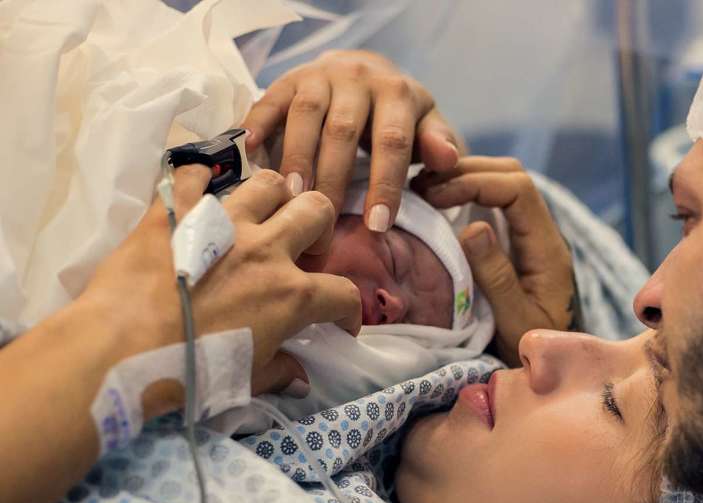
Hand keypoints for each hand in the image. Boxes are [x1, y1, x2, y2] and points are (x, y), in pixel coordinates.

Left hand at [83, 166, 360, 411]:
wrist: (122, 348)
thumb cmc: (191, 372)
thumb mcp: (245, 380)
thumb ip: (280, 372)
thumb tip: (299, 378)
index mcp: (291, 295)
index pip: (343, 294)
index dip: (348, 311)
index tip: (337, 324)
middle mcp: (266, 248)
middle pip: (316, 210)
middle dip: (319, 229)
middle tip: (301, 251)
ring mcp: (220, 223)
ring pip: (266, 182)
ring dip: (273, 197)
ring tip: (260, 218)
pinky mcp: (175, 212)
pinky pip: (192, 174)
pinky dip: (198, 179)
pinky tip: (198, 193)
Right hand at [242, 50, 460, 252]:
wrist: (363, 71)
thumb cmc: (398, 115)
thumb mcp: (427, 126)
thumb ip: (438, 143)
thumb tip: (448, 158)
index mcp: (396, 94)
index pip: (392, 142)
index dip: (385, 184)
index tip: (377, 226)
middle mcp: (357, 79)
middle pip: (342, 132)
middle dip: (333, 179)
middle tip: (323, 222)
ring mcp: (319, 76)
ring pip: (305, 116)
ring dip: (295, 157)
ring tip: (290, 197)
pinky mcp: (287, 78)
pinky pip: (269, 100)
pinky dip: (257, 125)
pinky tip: (249, 154)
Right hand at [413, 157, 575, 365]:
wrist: (555, 366)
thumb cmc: (535, 349)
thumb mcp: (515, 321)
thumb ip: (497, 277)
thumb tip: (473, 226)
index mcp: (547, 248)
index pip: (518, 189)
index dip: (474, 181)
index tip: (434, 197)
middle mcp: (543, 234)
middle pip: (511, 176)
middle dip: (466, 171)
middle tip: (421, 187)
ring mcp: (531, 236)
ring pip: (503, 184)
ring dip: (465, 179)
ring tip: (424, 192)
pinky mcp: (518, 244)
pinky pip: (496, 204)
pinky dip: (466, 195)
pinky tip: (438, 206)